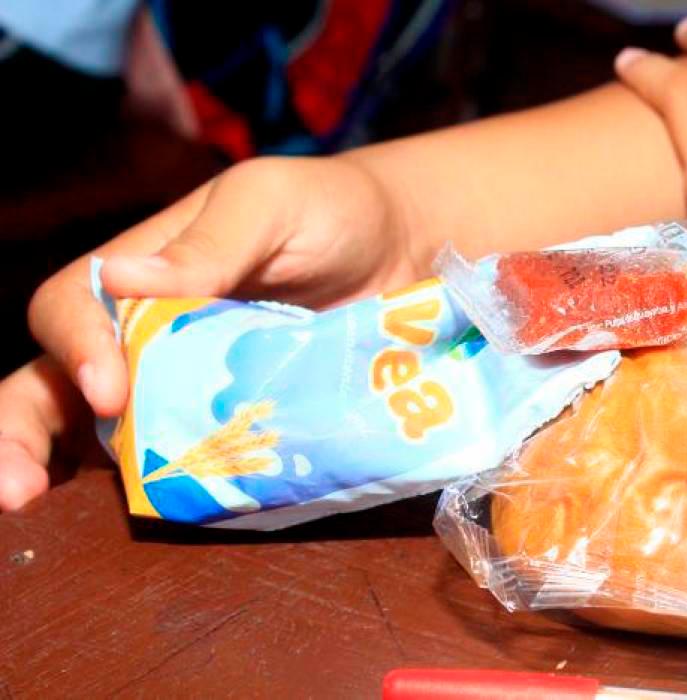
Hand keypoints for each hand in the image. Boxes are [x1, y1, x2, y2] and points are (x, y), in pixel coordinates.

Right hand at [0, 155, 422, 510]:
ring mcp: (187, 385)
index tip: (110, 390)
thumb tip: (121, 278)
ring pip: (103, 431)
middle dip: (17, 433)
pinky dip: (166, 483)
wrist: (403, 251)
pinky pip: (188, 458)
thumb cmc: (328, 211)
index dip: (75, 350)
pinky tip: (160, 505)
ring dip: (62, 469)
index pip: (71, 310)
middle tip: (13, 487)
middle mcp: (147, 335)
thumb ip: (211, 243)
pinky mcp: (233, 424)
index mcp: (141, 273)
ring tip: (35, 504)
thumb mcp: (269, 205)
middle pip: (55, 383)